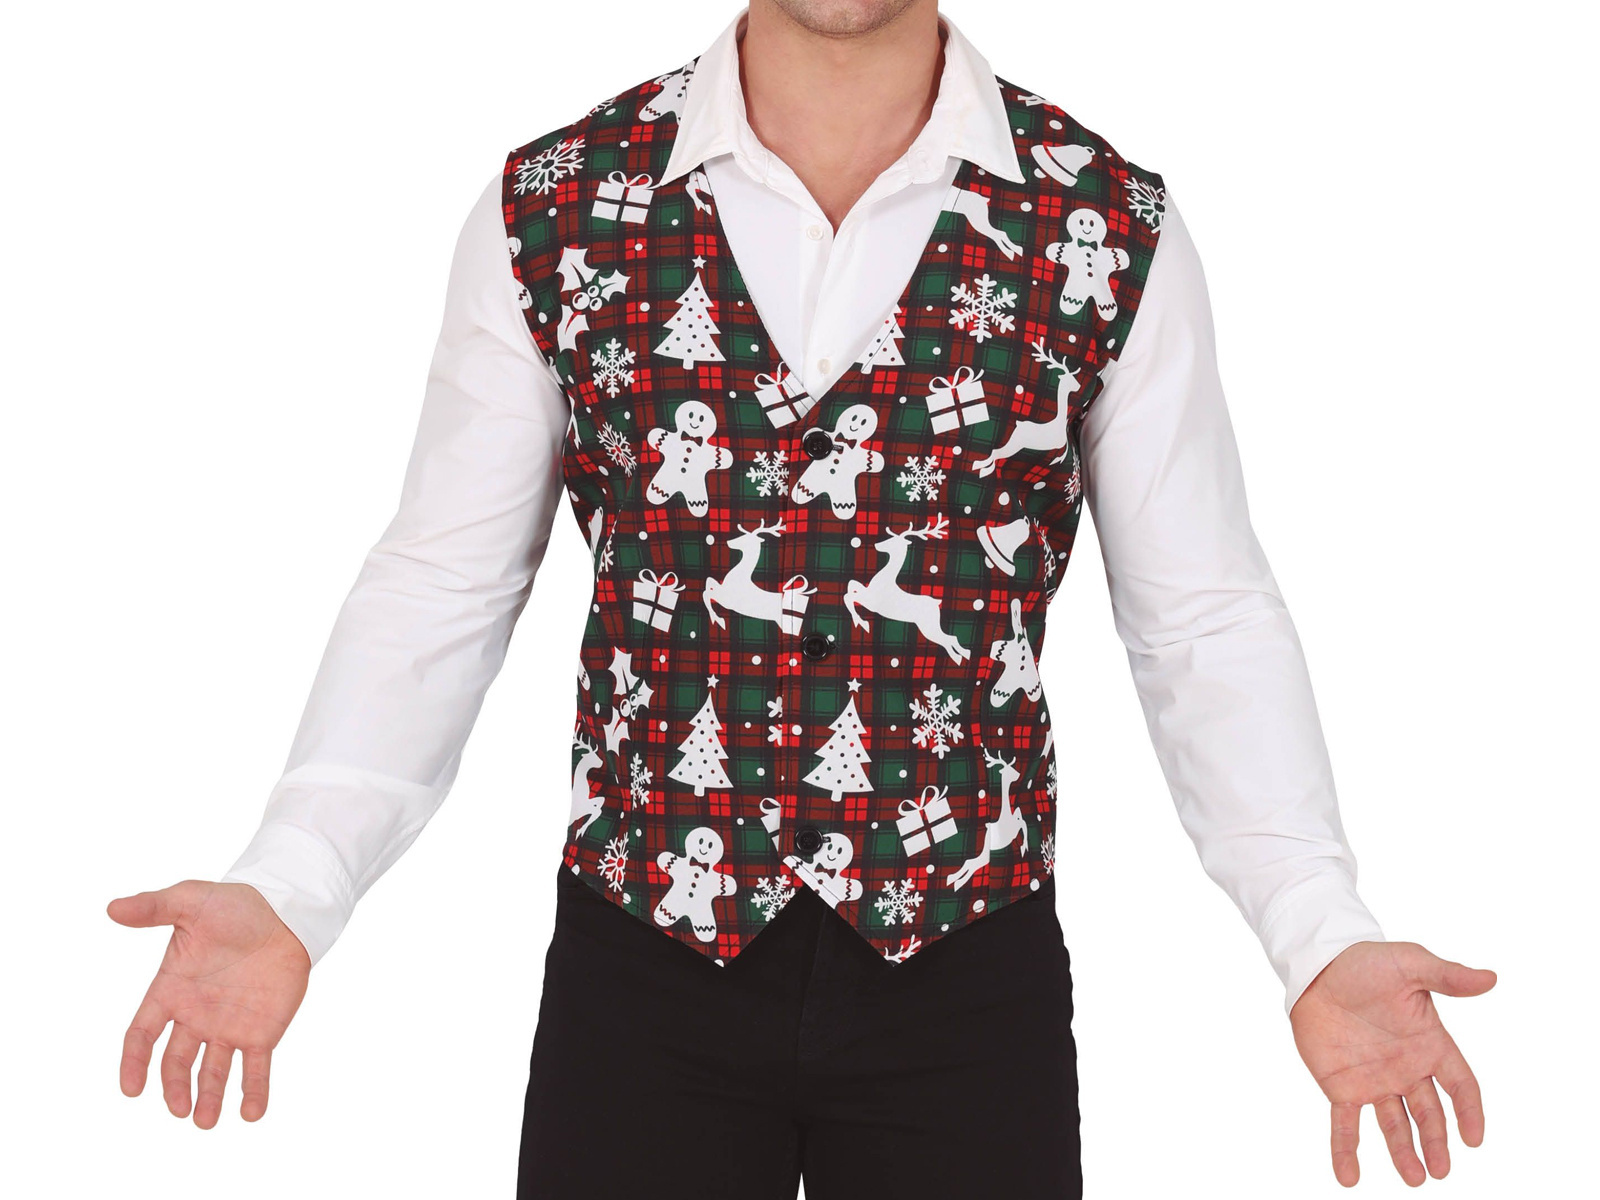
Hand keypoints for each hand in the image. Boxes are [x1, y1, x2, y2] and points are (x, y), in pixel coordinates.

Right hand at [109, 881, 309, 1126]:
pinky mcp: (263, 1031)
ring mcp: (229, 1026)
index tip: (131, 1088)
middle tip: (179, 1110)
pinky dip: (253, 1091)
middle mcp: (196, 1016)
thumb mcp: (191, 900)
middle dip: (175, 1087)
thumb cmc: (235, 905)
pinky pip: (256, 1068)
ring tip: (206, 1122)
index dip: (134, 1062)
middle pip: (176, 1061)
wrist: (285, 911)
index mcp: (171, 991)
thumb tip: (113, 908)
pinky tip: (251, 1114)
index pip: (142, 1034)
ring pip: (213, 1071)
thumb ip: (154, 907)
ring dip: (208, 1098)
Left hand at [1291, 941, 1494, 1186]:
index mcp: (1430, 1044)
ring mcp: (1374, 1080)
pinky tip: (1348, 1178)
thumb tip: (1490, 978)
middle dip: (1437, 1142)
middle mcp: (1406, 1069)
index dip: (1469, 1111)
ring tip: (1415, 1179)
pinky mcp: (1341, 1085)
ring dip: (1404, 1152)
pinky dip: (1346, 1151)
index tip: (1474, 1138)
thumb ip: (1447, 976)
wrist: (1317, 966)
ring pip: (1395, 1125)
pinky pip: (1345, 1124)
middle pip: (1429, 1114)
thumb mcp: (1409, 964)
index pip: (1460, 1085)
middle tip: (1441, 1170)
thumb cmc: (1366, 962)